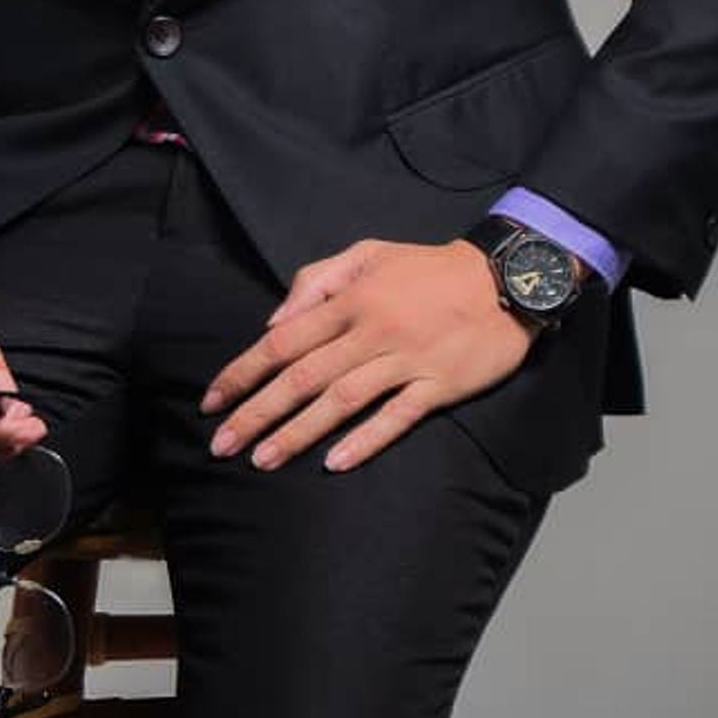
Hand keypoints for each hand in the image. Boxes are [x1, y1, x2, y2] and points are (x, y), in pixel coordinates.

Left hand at [197, 235, 546, 473]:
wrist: (504, 278)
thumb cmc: (428, 268)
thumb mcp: (368, 253)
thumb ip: (316, 280)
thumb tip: (273, 322)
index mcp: (350, 300)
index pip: (283, 341)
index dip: (244, 373)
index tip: (212, 401)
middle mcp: (371, 331)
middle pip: (303, 378)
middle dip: (258, 413)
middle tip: (222, 445)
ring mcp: (405, 360)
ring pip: (341, 402)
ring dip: (299, 433)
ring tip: (263, 460)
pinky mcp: (438, 385)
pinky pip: (396, 417)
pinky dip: (365, 440)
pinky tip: (335, 463)